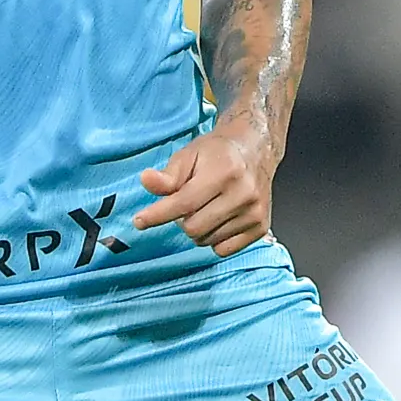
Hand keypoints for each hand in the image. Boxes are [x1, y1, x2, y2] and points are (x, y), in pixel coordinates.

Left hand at [132, 121, 274, 255]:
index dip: (158, 214)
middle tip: (186, 203)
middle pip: (194, 228)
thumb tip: (146, 181)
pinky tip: (218, 219)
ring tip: (205, 207)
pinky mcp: (260, 228)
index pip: (184, 202)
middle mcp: (243, 194)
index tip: (139, 221)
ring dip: (198, 229)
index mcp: (224, 172)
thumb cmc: (217, 152)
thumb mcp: (188, 155)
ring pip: (207, 240)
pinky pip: (224, 250)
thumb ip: (168, 175)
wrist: (254, 151)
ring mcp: (254, 213)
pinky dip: (214, 239)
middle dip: (181, 219)